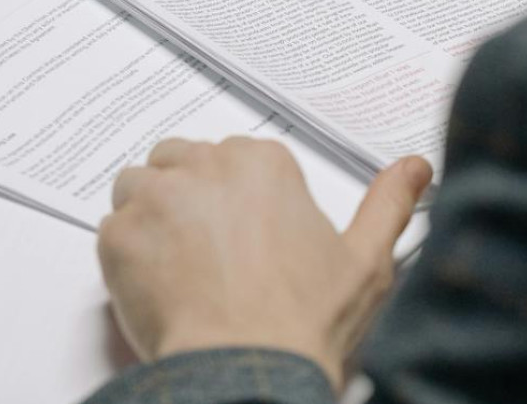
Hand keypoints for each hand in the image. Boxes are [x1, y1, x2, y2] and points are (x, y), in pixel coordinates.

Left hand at [97, 136, 432, 392]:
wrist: (248, 368)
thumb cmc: (302, 321)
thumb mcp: (367, 259)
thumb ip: (390, 203)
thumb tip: (416, 168)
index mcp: (264, 164)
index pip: (232, 157)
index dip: (236, 197)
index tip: (245, 231)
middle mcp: (206, 167)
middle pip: (181, 162)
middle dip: (190, 197)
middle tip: (211, 249)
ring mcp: (156, 198)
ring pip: (140, 188)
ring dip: (153, 217)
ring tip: (182, 266)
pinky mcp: (118, 236)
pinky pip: (111, 230)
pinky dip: (128, 255)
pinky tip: (161, 286)